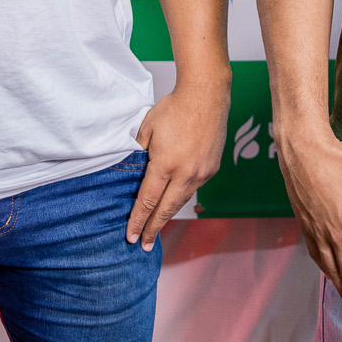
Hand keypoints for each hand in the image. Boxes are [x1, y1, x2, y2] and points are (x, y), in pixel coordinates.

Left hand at [127, 73, 230, 250]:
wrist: (206, 96)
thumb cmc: (174, 108)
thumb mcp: (146, 129)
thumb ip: (138, 153)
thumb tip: (132, 170)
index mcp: (165, 164)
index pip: (147, 201)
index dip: (137, 220)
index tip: (130, 235)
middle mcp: (185, 173)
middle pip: (165, 210)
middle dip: (152, 229)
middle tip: (143, 245)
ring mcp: (201, 173)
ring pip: (181, 202)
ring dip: (167, 216)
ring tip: (156, 229)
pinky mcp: (212, 169)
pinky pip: (192, 189)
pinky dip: (180, 199)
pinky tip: (173, 203)